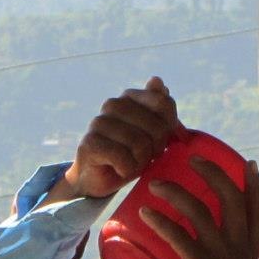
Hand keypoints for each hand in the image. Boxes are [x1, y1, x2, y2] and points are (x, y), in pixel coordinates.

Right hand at [58, 77, 182, 200]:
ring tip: (130, 164)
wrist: (99, 179)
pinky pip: (123, 158)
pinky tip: (119, 170)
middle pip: (157, 127)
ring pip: (140, 144)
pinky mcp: (89, 143)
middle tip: (143, 157)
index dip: (169, 128)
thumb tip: (156, 79)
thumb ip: (160, 107)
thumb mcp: (153, 132)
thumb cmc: (130, 154)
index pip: (164, 103)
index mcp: (129, 96)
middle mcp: (112, 104)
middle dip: (156, 149)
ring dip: (140, 162)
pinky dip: (126, 170)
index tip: (160, 142)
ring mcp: (99, 122)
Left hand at [138, 155, 258, 258]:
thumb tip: (213, 251)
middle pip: (230, 196)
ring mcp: (220, 253)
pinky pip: (178, 234)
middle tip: (194, 159)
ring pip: (199, 210)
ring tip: (155, 183)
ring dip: (175, 191)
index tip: (247, 165)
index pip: (257, 206)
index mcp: (249, 246)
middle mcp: (239, 244)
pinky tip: (144, 212)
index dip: (253, 183)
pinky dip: (160, 220)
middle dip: (212, 172)